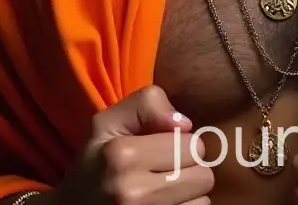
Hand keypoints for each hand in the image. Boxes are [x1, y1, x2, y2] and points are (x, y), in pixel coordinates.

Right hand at [50, 84, 214, 204]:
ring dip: (189, 196)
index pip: (193, 146)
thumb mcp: (108, 122)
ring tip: (164, 192)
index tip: (163, 150)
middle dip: (189, 170)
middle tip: (166, 172)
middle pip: (203, 176)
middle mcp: (133, 193)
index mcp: (123, 156)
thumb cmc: (94, 163)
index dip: (182, 144)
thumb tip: (185, 123)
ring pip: (202, 203)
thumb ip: (146, 103)